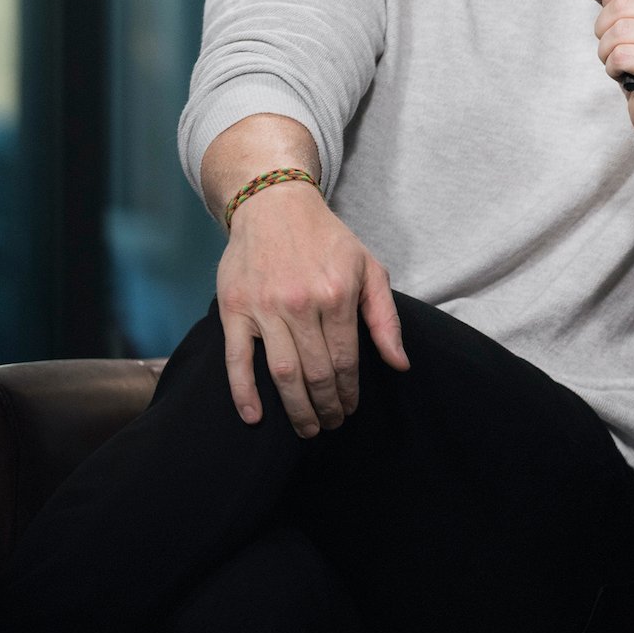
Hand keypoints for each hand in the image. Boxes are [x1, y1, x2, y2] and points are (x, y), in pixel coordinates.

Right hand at [216, 180, 409, 437]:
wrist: (274, 204)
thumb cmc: (327, 239)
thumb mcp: (369, 268)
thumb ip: (385, 318)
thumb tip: (400, 363)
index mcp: (337, 295)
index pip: (346, 360)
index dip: (350, 391)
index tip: (351, 408)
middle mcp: (301, 304)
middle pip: (316, 373)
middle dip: (327, 406)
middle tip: (331, 425)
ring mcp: (264, 308)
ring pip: (282, 373)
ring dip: (296, 408)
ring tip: (307, 428)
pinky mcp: (233, 309)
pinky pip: (237, 359)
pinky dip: (243, 392)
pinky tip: (255, 418)